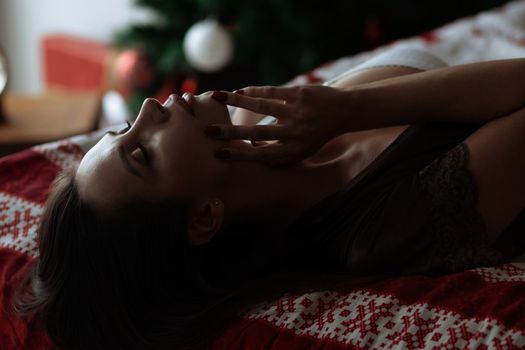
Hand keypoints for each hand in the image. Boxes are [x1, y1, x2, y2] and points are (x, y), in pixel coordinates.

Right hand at [205, 85, 350, 165]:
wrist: (345, 112)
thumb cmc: (318, 134)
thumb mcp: (303, 152)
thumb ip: (282, 157)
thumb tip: (255, 155)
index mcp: (294, 150)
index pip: (262, 155)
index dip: (240, 155)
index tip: (219, 154)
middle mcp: (294, 133)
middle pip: (257, 133)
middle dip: (231, 133)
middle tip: (208, 131)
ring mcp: (296, 112)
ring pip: (262, 107)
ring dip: (237, 102)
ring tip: (217, 97)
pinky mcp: (300, 93)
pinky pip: (272, 92)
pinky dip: (254, 91)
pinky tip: (239, 91)